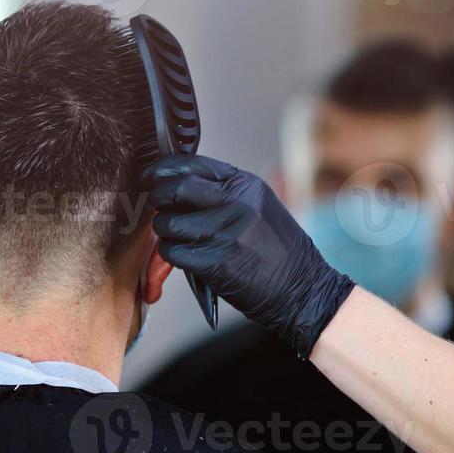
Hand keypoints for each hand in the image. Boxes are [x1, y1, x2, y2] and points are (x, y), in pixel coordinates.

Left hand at [145, 154, 355, 357]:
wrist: (302, 287)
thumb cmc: (277, 249)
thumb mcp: (259, 206)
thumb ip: (225, 192)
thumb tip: (177, 185)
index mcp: (245, 185)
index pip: (193, 164)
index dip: (164, 169)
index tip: (151, 176)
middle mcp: (235, 203)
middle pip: (175, 188)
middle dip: (158, 197)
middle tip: (159, 207)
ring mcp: (225, 232)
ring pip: (168, 223)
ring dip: (165, 232)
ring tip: (181, 238)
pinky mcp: (214, 262)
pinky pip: (172, 251)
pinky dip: (171, 256)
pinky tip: (187, 258)